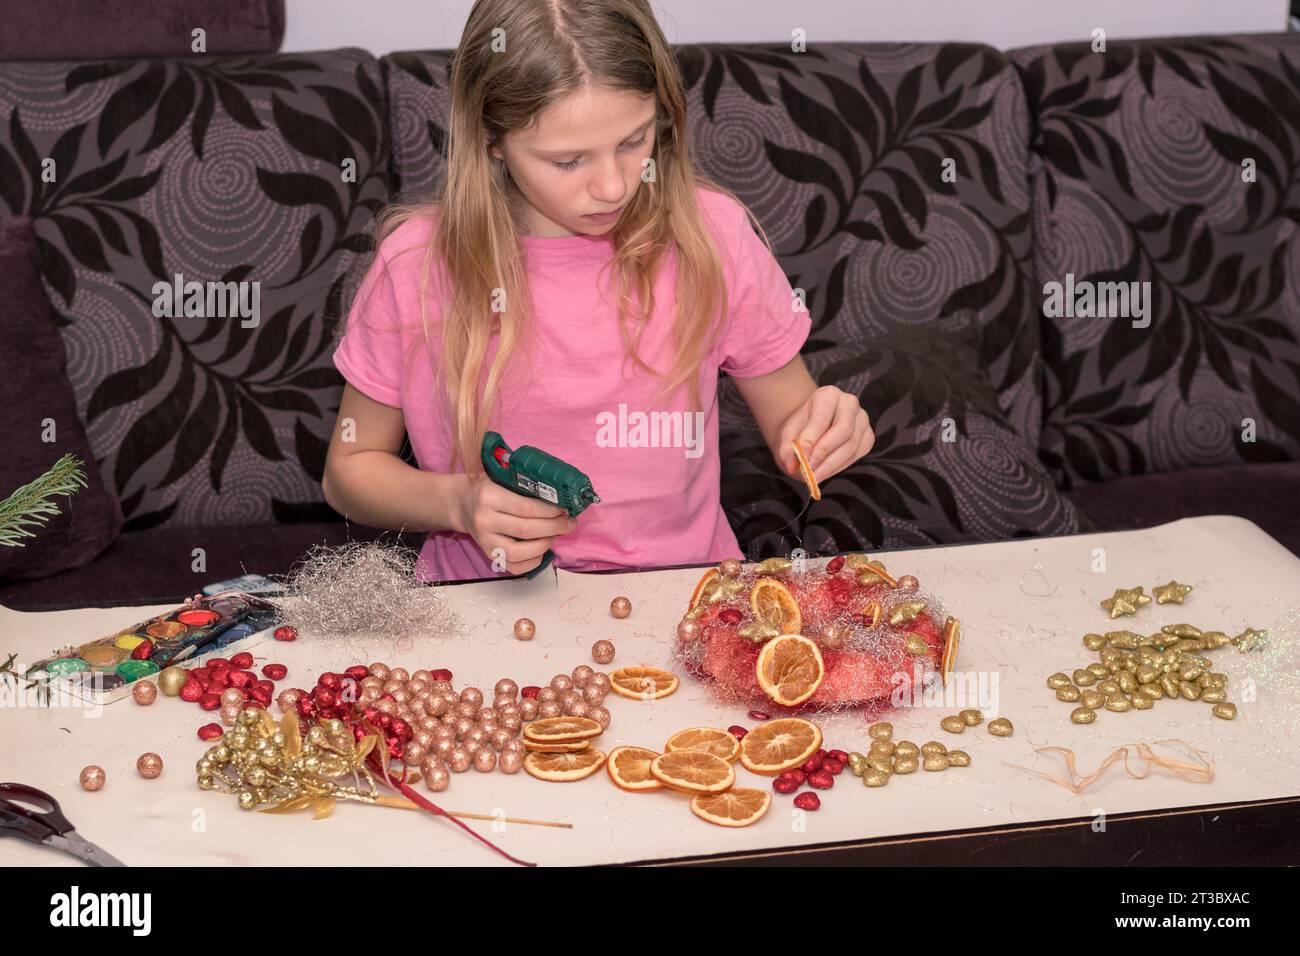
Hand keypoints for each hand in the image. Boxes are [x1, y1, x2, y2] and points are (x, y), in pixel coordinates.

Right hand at [454, 473, 577, 574]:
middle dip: (554, 527)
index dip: (550, 511)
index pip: (526, 508)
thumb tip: (560, 495)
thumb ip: (524, 484)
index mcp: (489, 496)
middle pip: (526, 529)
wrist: (462, 504)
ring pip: (519, 552)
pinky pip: (513, 567)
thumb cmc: (488, 488)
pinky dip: (532, 562)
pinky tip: (542, 551)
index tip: (566, 509)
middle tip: (569, 523)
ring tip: (554, 536)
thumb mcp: (501, 477)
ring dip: (543, 545)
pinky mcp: (487, 554)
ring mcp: (485, 540)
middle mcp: (485, 519)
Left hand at [776, 385, 874, 483]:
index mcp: (828, 395)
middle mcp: (850, 403)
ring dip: (831, 465)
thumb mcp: (788, 434)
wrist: (812, 429)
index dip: (811, 441)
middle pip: (844, 430)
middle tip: (809, 470)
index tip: (801, 459)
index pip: (822, 419)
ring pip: (852, 445)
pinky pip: (856, 455)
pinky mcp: (868, 437)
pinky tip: (825, 472)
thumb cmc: (801, 428)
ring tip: (813, 476)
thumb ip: (788, 448)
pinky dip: (839, 467)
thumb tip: (792, 465)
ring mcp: (862, 420)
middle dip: (824, 453)